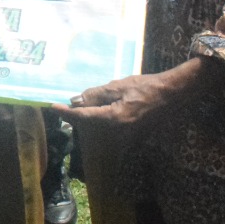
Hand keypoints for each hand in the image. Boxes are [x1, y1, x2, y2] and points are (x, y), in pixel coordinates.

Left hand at [50, 57, 224, 127]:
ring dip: (87, 121)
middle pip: (88, 128)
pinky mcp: (129, 138)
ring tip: (78, 109)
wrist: (171, 95)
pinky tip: (97, 112)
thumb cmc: (146, 87)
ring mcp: (125, 138)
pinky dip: (99, 123)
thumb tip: (76, 101)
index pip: (83, 117)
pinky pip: (108, 132)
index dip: (66, 113)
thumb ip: (96, 95)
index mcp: (114, 119)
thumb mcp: (118, 86)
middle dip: (75, 118)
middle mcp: (118, 133)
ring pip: (97, 131)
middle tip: (62, 107)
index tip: (52, 107)